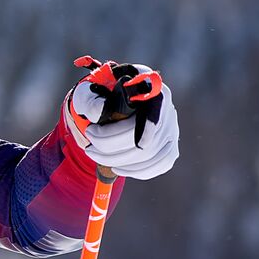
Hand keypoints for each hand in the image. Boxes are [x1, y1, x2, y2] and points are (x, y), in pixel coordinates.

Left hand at [62, 60, 179, 179]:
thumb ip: (89, 100)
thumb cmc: (99, 97)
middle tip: (88, 146)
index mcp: (148, 87)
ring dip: (119, 160)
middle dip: (111, 146)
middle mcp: (166, 107)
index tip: (117, 137)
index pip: (152, 110)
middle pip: (146, 137)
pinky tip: (117, 167)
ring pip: (151, 154)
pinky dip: (137, 170)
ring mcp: (171, 128)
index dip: (140, 127)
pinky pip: (161, 164)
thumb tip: (100, 111)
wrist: (109, 106)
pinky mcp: (171, 145)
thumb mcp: (87, 93)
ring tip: (95, 155)